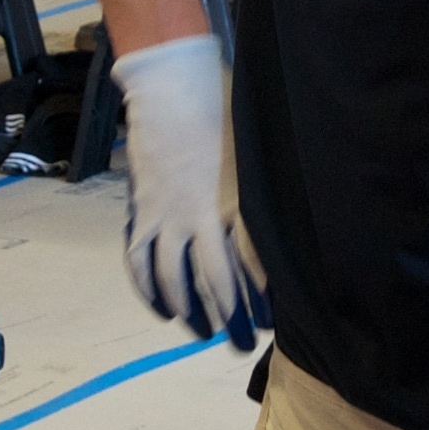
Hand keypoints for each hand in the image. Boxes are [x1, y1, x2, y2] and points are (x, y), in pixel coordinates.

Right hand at [109, 35, 261, 347]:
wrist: (174, 84)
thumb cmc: (225, 110)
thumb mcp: (258, 154)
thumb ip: (267, 195)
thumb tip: (289, 230)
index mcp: (234, 201)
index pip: (252, 265)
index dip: (263, 299)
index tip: (274, 322)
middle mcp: (198, 216)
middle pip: (215, 282)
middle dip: (231, 320)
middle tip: (244, 346)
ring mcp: (165, 214)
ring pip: (172, 279)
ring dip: (188, 311)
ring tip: (202, 333)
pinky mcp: (142, 209)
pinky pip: (139, 259)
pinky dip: (148, 289)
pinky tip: (163, 309)